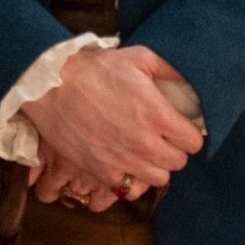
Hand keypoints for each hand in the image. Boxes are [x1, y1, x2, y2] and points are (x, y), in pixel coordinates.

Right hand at [20, 45, 203, 197]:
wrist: (51, 86)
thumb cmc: (96, 69)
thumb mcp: (140, 57)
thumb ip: (172, 71)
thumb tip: (194, 83)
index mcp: (158, 116)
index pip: (194, 142)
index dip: (189, 133)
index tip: (180, 128)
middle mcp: (145, 144)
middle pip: (179, 162)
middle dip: (175, 150)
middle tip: (163, 138)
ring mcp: (123, 161)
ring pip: (158, 179)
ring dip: (156, 166)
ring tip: (146, 152)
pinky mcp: (101, 172)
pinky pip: (129, 187)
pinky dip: (131, 177)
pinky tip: (125, 161)